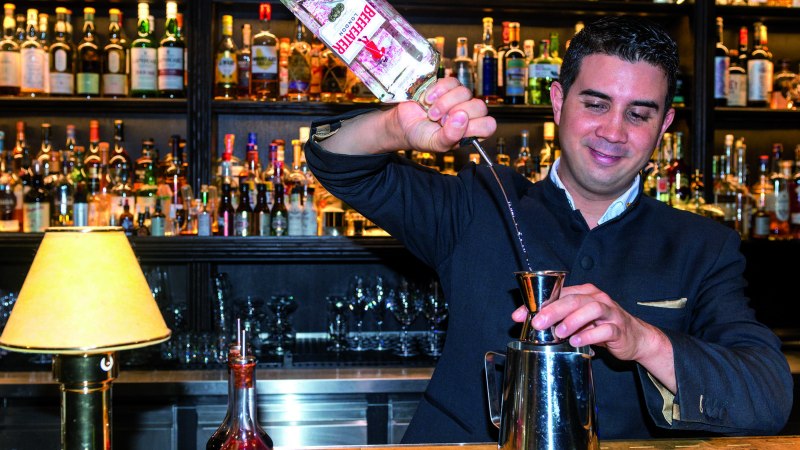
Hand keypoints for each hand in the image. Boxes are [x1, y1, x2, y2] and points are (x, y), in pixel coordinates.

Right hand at [388, 77, 495, 152]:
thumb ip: (451, 136)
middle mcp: (468, 114)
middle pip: (479, 107)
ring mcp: (459, 99)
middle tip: (440, 121)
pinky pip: (452, 82)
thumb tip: (462, 118)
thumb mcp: (436, 144)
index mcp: (471, 131)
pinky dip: (438, 91)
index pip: (488, 126)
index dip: (474, 126)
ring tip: (431, 112)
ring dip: (444, 103)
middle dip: (456, 113)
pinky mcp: (448, 86)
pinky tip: (428, 99)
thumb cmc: (421, 137)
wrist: (403, 124)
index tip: (456, 128)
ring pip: (465, 92)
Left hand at [511, 283, 675, 391]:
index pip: (557, 294)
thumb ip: (558, 318)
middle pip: (573, 300)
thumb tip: (529, 322)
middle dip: (552, 311)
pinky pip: (605, 330)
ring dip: (572, 321)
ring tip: (558, 333)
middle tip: (537, 323)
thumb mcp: (578, 320)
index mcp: (584, 292)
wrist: (634, 337)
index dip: (536, 304)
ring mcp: (609, 312)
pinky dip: (589, 335)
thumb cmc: (601, 326)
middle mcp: (597, 298)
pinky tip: (577, 342)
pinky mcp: (618, 328)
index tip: (519, 316)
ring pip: (591, 309)